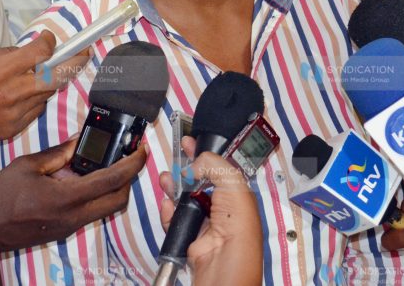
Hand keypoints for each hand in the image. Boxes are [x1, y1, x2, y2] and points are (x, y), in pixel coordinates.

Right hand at [0, 31, 61, 170]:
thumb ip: (7, 53)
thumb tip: (30, 51)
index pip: (41, 52)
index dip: (50, 42)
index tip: (50, 39)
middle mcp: (11, 92)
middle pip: (57, 76)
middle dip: (75, 62)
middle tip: (83, 53)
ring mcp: (15, 113)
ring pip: (48, 93)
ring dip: (50, 82)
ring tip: (41, 75)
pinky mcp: (14, 128)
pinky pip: (36, 110)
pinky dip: (35, 99)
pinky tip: (23, 95)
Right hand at [0, 138, 145, 250]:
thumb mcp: (27, 165)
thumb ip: (59, 153)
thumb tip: (80, 140)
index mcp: (67, 198)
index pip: (113, 180)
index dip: (133, 163)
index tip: (141, 150)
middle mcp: (74, 217)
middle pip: (119, 200)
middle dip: (129, 177)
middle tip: (128, 156)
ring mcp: (69, 227)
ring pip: (106, 208)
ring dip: (112, 187)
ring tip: (103, 162)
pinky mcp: (63, 230)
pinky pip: (90, 212)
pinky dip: (94, 195)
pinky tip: (79, 177)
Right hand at [158, 137, 262, 285]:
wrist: (224, 259)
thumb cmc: (237, 223)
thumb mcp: (232, 181)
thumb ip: (213, 164)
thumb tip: (194, 165)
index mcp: (237, 193)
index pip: (219, 168)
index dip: (204, 155)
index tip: (191, 143)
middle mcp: (222, 207)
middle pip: (198, 181)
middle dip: (185, 169)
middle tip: (175, 157)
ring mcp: (205, 222)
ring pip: (184, 199)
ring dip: (173, 187)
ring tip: (165, 179)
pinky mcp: (190, 236)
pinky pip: (174, 219)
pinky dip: (168, 212)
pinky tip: (167, 204)